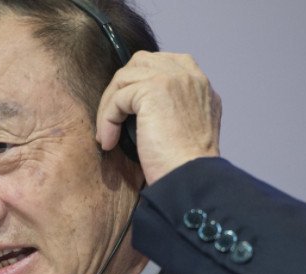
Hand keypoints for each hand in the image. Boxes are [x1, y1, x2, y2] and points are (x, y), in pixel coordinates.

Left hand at [96, 51, 221, 184]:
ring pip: (123, 79)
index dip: (135, 83)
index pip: (159, 63)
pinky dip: (107, 121)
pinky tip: (109, 142)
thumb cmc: (183, 164)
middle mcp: (189, 74)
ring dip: (109, 108)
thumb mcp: (185, 126)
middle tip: (111, 120)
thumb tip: (140, 106)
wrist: (190, 177)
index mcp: (199, 82)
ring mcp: (173, 78)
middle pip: (138, 64)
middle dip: (119, 90)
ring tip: (108, 136)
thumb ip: (172, 106)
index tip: (124, 110)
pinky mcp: (154, 89)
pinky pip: (117, 99)